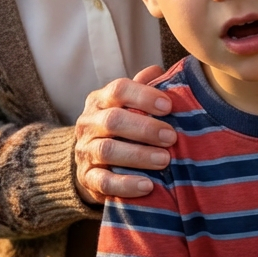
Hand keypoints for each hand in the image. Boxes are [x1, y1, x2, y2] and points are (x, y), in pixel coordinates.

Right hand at [74, 65, 174, 204]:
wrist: (92, 163)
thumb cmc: (122, 128)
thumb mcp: (128, 105)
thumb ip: (143, 88)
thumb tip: (158, 70)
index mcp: (100, 100)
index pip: (118, 89)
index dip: (143, 96)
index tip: (169, 106)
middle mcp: (88, 122)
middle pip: (112, 120)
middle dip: (145, 128)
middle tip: (172, 137)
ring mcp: (84, 151)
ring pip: (107, 150)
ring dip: (138, 155)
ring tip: (165, 160)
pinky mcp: (87, 178)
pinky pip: (103, 182)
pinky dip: (126, 184)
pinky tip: (148, 186)